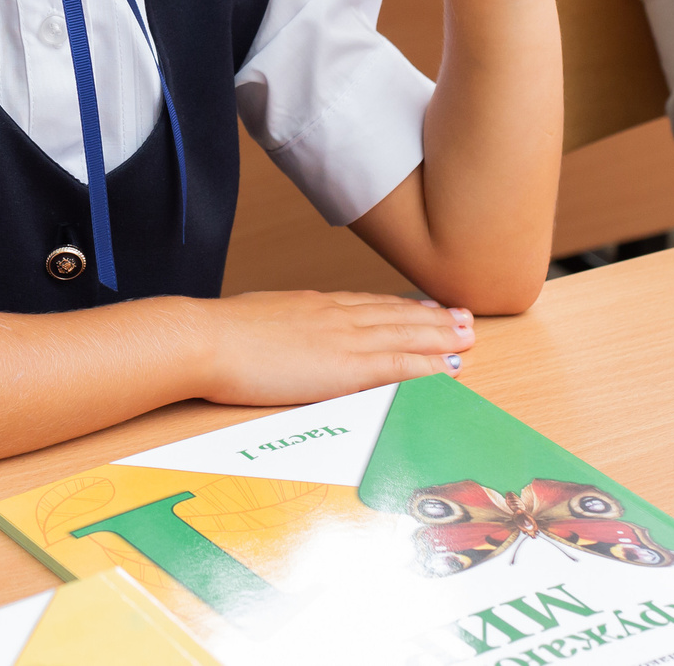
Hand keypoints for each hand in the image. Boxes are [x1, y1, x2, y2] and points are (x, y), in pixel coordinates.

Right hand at [192, 292, 473, 406]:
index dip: (402, 308)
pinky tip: (446, 369)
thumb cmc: (218, 336)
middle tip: (465, 319)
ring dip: (440, 337)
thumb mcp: (256, 322)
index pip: (368, 304)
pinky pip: (397, 364)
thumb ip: (279, 328)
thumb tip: (281, 335)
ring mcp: (343, 338)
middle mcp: (335, 316)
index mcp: (313, 305)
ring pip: (405, 335)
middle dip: (433, 319)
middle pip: (396, 315)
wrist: (206, 339)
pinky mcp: (346, 366)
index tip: (426, 309)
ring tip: (467, 338)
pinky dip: (426, 366)